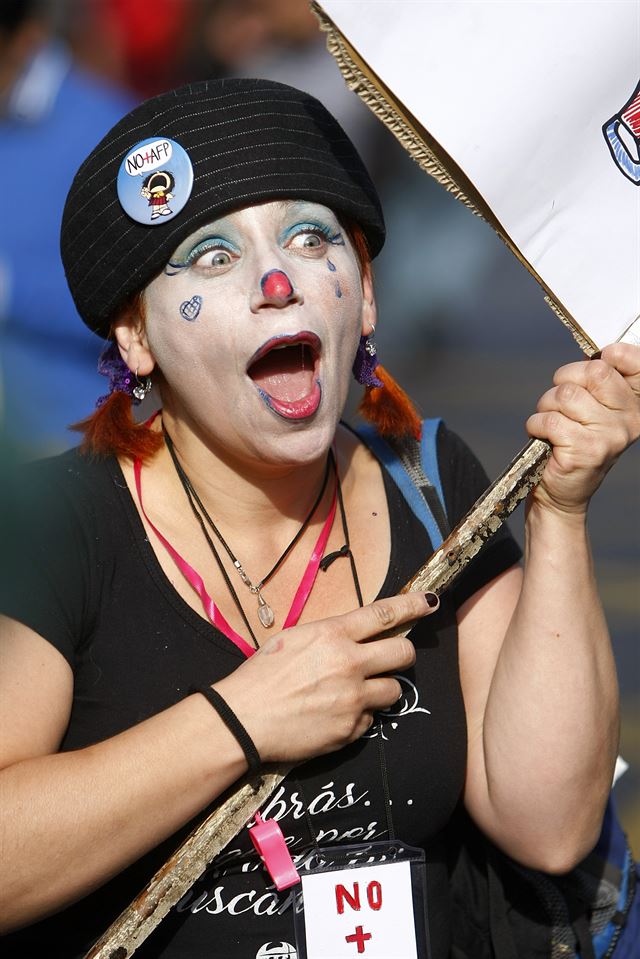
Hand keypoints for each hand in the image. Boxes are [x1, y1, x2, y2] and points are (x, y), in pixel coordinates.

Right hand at [214, 592, 437, 763]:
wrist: (242, 720)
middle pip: (404, 654)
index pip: (385, 615)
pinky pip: (371, 718)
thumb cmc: (261, 675)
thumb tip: (355, 636)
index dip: (413, 606)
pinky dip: (360, 715)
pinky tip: (335, 714)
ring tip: (357, 692)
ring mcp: (353, 698)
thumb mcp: (294, 639)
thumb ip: (330, 636)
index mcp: (333, 634)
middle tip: (391, 659)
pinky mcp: (351, 729)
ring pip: (394, 690)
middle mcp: (349, 663)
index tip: (430, 602)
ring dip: (382, 689)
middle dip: (403, 655)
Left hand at [526, 342, 639, 514]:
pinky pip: (550, 419)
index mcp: (635, 405)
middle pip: (593, 372)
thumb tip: (594, 353)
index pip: (635, 362)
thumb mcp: (592, 411)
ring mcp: (610, 436)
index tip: (600, 359)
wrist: (562, 494)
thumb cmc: (573, 445)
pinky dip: (536, 425)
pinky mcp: (586, 449)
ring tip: (551, 425)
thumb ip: (596, 383)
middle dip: (564, 381)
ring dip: (546, 406)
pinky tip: (544, 438)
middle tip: (560, 403)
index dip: (612, 355)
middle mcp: (629, 420)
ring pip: (566, 394)